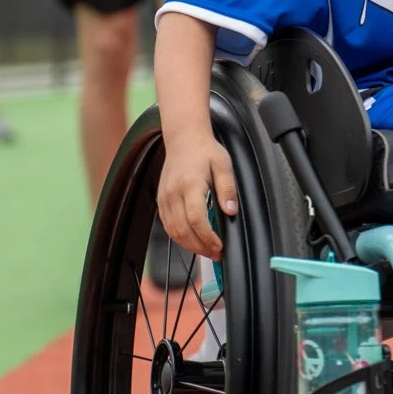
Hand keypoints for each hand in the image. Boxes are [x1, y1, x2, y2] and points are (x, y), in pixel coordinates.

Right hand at [157, 134, 236, 257]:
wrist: (184, 139)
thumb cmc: (205, 151)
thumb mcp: (223, 165)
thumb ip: (228, 189)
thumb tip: (231, 211)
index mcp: (190, 184)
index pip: (196, 219)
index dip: (208, 237)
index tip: (220, 246)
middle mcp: (173, 193)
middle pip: (183, 230)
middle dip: (200, 247)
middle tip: (216, 254)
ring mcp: (165, 198)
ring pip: (173, 231)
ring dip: (190, 246)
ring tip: (207, 251)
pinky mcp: (161, 201)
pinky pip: (168, 225)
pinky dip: (179, 237)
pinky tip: (193, 240)